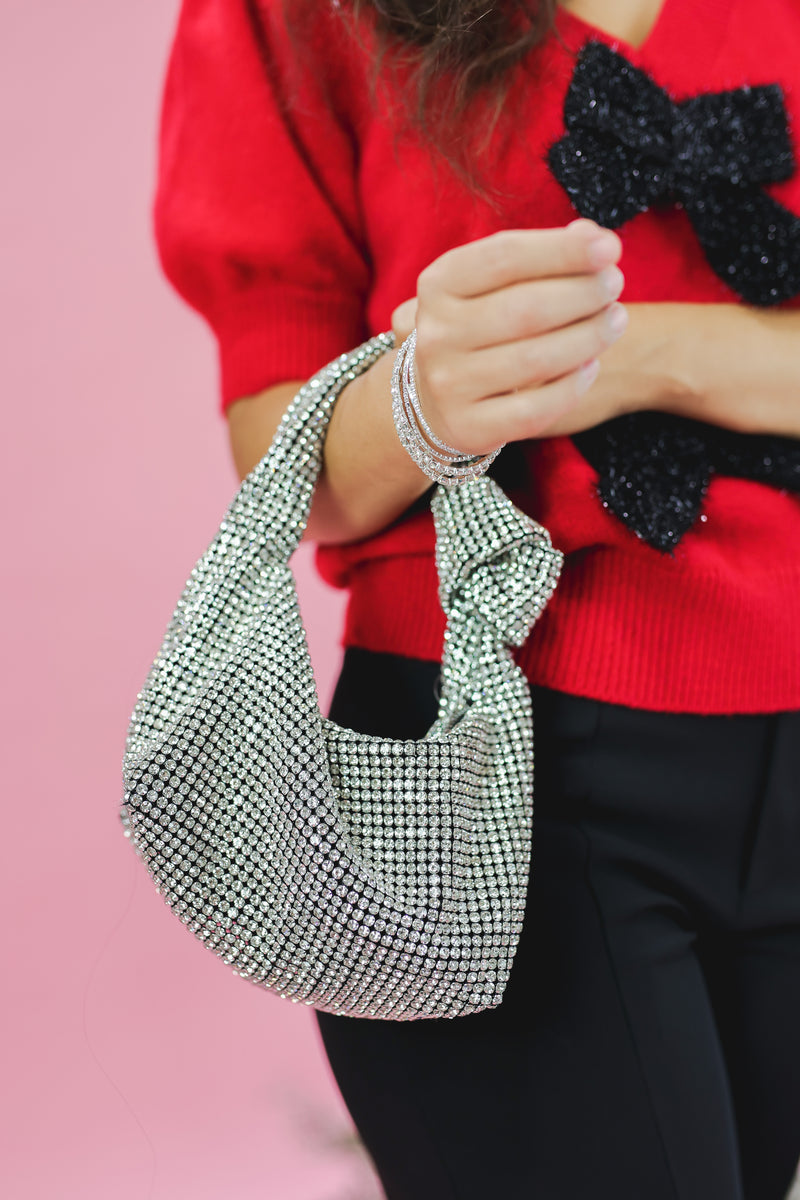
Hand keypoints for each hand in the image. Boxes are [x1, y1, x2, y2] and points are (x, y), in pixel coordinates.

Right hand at [390, 218, 627, 456]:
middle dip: (583, 293)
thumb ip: (539, 256)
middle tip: (615, 285)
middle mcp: (436, 334)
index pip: (505, 257)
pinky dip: (572, 385)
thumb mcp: (493, 283)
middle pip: (525, 309)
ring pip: (536, 360)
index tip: (611, 247)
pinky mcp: (468, 426)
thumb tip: (592, 236)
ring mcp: (448, 385)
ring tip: (616, 320)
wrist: (432, 397)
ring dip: (589, 337)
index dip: (563, 251)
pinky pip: (535, 409)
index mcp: (438, 286)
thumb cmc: (480, 324)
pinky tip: (590, 365)